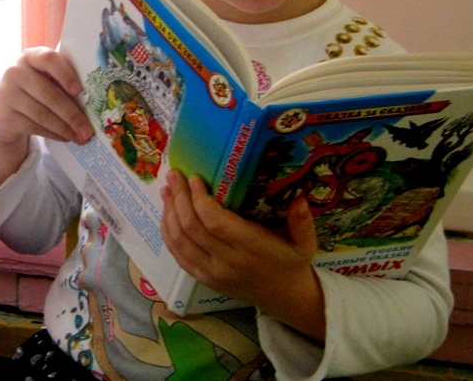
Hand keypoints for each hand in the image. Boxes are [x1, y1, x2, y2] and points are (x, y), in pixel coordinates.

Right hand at [0, 47, 93, 194]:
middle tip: (89, 130)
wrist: (0, 111)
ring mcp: (7, 93)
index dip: (66, 74)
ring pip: (43, 114)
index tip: (79, 91)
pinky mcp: (4, 115)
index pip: (49, 59)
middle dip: (73, 115)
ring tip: (81, 138)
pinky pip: (35, 126)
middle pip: (49, 94)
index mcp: (31, 56)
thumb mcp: (42, 78)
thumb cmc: (32, 90)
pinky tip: (66, 138)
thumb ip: (62, 80)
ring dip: (65, 128)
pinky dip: (54, 134)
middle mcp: (15, 71)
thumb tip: (95, 100)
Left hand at [161, 171, 325, 340]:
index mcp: (253, 250)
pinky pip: (177, 255)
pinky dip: (168, 232)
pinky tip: (167, 213)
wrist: (282, 297)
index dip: (199, 199)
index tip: (194, 178)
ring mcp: (212, 273)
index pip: (216, 222)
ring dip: (169, 212)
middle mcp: (228, 263)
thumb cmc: (290, 262)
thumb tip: (300, 199)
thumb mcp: (305, 244)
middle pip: (192, 227)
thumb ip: (303, 223)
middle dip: (179, 198)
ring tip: (167, 189)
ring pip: (180, 240)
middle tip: (173, 175)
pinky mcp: (202, 279)